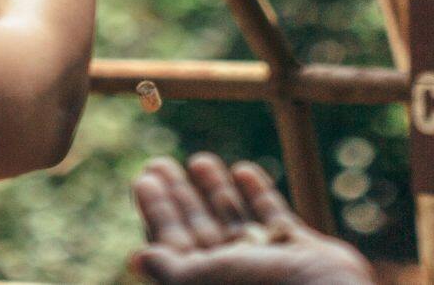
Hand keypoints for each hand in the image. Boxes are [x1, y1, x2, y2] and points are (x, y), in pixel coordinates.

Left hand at [131, 155, 375, 284]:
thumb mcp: (199, 279)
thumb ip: (169, 268)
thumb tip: (136, 258)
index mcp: (205, 281)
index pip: (172, 242)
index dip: (156, 210)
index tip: (143, 178)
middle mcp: (233, 272)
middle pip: (198, 226)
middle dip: (179, 195)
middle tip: (159, 162)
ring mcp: (265, 260)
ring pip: (233, 217)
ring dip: (215, 188)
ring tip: (199, 159)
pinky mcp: (297, 249)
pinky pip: (272, 215)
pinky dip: (257, 193)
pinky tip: (244, 169)